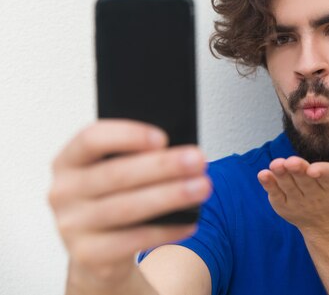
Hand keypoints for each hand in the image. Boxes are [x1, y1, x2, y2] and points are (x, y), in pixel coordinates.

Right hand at [48, 119, 210, 283]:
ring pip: (128, 208)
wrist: (97, 251)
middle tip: (198, 161)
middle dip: (163, 166)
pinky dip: (167, 230)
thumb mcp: (114, 171)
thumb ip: (136, 158)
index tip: (163, 138)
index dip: (128, 136)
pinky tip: (191, 222)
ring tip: (202, 187)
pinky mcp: (88, 254)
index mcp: (68, 160)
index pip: (91, 139)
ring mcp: (72, 225)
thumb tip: (180, 153)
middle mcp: (63, 191)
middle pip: (117, 174)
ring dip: (171, 196)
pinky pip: (135, 240)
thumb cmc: (114, 196)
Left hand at [257, 149, 328, 234]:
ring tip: (276, 165)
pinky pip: (274, 194)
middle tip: (290, 161)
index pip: (328, 178)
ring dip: (281, 176)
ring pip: (289, 186)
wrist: (325, 223)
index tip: (316, 168)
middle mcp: (315, 194)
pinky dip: (269, 185)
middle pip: (306, 181)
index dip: (322, 172)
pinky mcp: (283, 204)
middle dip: (298, 171)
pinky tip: (263, 174)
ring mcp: (298, 201)